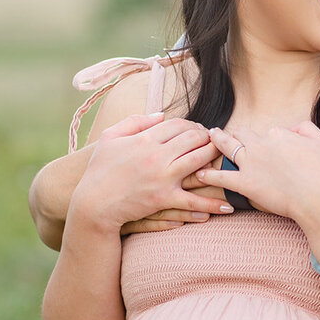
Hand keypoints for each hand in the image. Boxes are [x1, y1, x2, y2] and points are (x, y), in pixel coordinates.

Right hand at [69, 114, 233, 233]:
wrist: (92, 204)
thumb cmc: (99, 170)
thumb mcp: (110, 138)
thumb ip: (136, 121)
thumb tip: (161, 114)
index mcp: (146, 139)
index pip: (179, 125)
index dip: (193, 125)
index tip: (200, 130)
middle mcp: (157, 156)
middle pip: (194, 139)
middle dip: (209, 138)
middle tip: (217, 142)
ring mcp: (162, 178)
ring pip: (200, 163)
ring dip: (216, 160)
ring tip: (228, 161)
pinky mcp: (163, 200)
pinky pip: (193, 200)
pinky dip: (210, 203)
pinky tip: (226, 205)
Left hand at [200, 122, 319, 222]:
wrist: (316, 197)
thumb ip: (306, 128)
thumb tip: (293, 128)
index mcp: (278, 134)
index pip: (267, 132)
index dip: (267, 139)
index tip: (267, 146)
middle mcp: (261, 145)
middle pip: (243, 134)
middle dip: (236, 134)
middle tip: (228, 134)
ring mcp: (250, 164)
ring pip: (228, 147)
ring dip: (217, 142)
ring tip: (208, 138)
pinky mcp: (245, 183)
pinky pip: (221, 178)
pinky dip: (209, 176)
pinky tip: (200, 174)